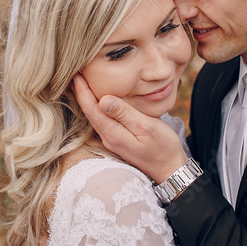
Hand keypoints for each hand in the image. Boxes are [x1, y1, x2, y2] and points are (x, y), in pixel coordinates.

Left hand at [72, 75, 188, 182]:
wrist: (171, 171)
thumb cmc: (163, 148)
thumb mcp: (147, 127)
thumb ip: (125, 114)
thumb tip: (103, 100)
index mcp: (113, 133)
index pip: (92, 109)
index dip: (83, 91)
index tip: (76, 74)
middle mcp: (108, 138)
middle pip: (89, 113)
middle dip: (81, 93)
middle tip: (74, 74)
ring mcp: (113, 140)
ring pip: (95, 117)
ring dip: (88, 100)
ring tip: (83, 84)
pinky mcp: (119, 140)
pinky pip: (103, 121)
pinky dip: (98, 108)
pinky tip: (99, 100)